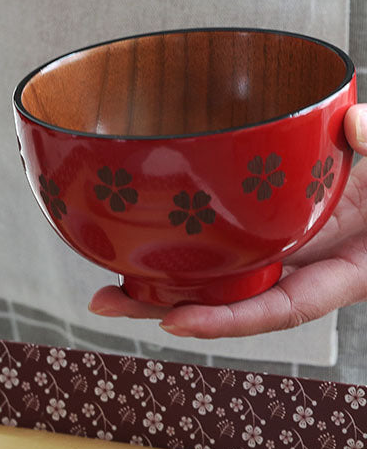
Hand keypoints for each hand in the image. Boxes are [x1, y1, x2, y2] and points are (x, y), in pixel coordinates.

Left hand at [88, 104, 366, 337]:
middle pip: (233, 298)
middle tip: (106, 303)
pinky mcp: (270, 217)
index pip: (283, 307)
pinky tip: (144, 240)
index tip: (175, 322)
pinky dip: (189, 243)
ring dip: (164, 279)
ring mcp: (285, 242)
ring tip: (106, 280)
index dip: (230, 321)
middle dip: (169, 307)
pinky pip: (227, 236)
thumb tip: (357, 125)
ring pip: (222, 272)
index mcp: (347, 268)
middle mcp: (307, 262)